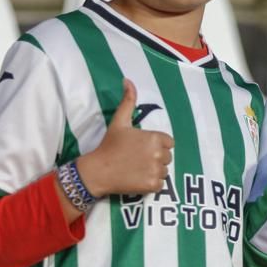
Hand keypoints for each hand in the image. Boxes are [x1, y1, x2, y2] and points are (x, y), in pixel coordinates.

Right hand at [76, 79, 173, 196]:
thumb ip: (128, 101)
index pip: (169, 143)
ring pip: (165, 171)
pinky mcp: (153, 185)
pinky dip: (152, 183)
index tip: (142, 147)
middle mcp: (159, 154)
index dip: (157, 145)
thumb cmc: (110, 145)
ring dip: (154, 170)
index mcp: (156, 138)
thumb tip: (128, 80)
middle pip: (167, 157)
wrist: (98, 171)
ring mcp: (156, 170)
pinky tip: (138, 178)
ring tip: (137, 168)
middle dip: (156, 158)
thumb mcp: (119, 121)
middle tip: (137, 158)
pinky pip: (160, 184)